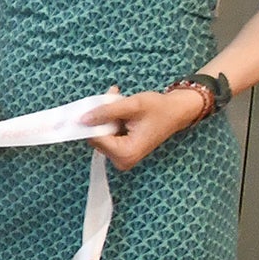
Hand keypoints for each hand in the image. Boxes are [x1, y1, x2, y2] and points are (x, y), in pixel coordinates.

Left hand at [88, 85, 206, 170]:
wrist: (177, 112)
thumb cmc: (160, 108)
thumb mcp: (133, 105)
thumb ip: (106, 111)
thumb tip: (82, 119)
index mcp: (126, 153)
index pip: (95, 138)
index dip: (93, 120)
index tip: (98, 104)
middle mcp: (122, 160)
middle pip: (96, 137)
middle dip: (101, 117)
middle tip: (113, 99)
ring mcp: (121, 157)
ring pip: (99, 134)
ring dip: (105, 116)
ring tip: (120, 103)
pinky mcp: (121, 152)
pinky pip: (106, 134)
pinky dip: (109, 120)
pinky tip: (120, 110)